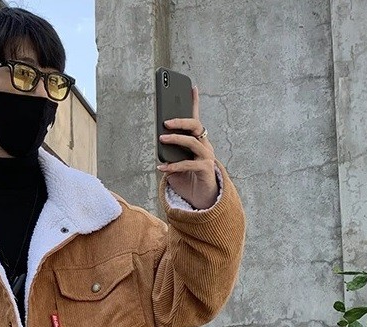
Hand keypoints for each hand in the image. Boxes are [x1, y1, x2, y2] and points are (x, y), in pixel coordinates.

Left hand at [157, 86, 217, 209]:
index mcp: (198, 141)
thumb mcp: (176, 163)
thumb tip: (160, 143)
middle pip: (196, 126)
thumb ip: (170, 153)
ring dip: (176, 139)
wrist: (202, 199)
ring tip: (162, 138)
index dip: (195, 102)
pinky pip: (188, 164)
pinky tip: (162, 168)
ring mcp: (207, 157)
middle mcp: (205, 145)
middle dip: (181, 121)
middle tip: (166, 122)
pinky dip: (174, 166)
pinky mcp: (205, 169)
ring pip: (192, 142)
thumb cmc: (188, 179)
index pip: (196, 119)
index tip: (192, 86)